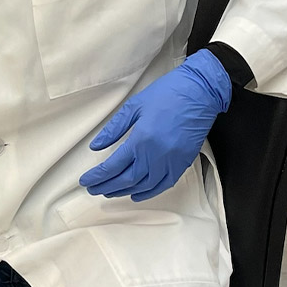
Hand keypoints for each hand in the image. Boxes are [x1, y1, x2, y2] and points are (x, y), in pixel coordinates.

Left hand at [79, 49, 231, 201]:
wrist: (200, 91)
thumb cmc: (167, 93)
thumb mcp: (134, 106)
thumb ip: (114, 129)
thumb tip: (95, 146)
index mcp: (141, 140)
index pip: (114, 166)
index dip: (98, 177)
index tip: (86, 181)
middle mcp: (156, 155)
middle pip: (127, 179)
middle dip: (107, 187)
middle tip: (94, 189)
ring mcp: (172, 161)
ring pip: (144, 185)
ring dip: (125, 191)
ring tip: (110, 192)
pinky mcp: (183, 162)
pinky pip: (164, 184)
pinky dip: (149, 192)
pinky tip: (137, 194)